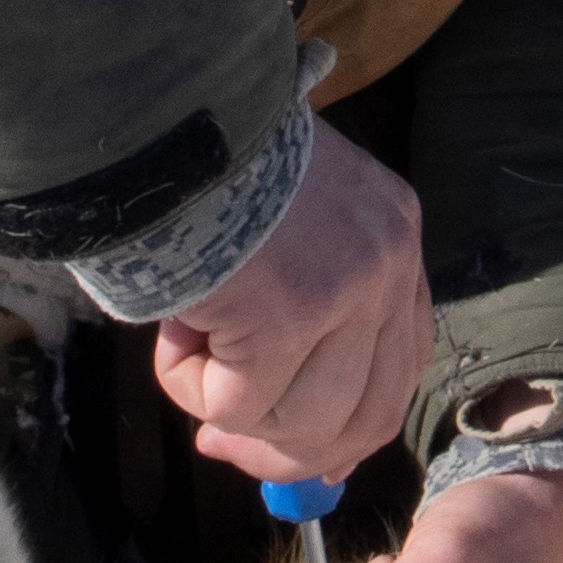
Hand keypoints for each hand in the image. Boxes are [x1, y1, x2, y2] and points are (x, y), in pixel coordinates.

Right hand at [152, 125, 429, 483]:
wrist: (161, 112)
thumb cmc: (202, 161)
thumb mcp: (279, 221)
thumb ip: (296, 304)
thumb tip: (256, 423)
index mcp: (393, 234)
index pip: (401, 363)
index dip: (347, 421)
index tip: (290, 444)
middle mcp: (387, 264)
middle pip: (367, 414)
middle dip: (291, 450)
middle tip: (220, 443)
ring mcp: (346, 291)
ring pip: (300, 419)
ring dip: (228, 407)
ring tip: (183, 340)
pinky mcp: (286, 314)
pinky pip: (236, 403)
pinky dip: (188, 384)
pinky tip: (170, 328)